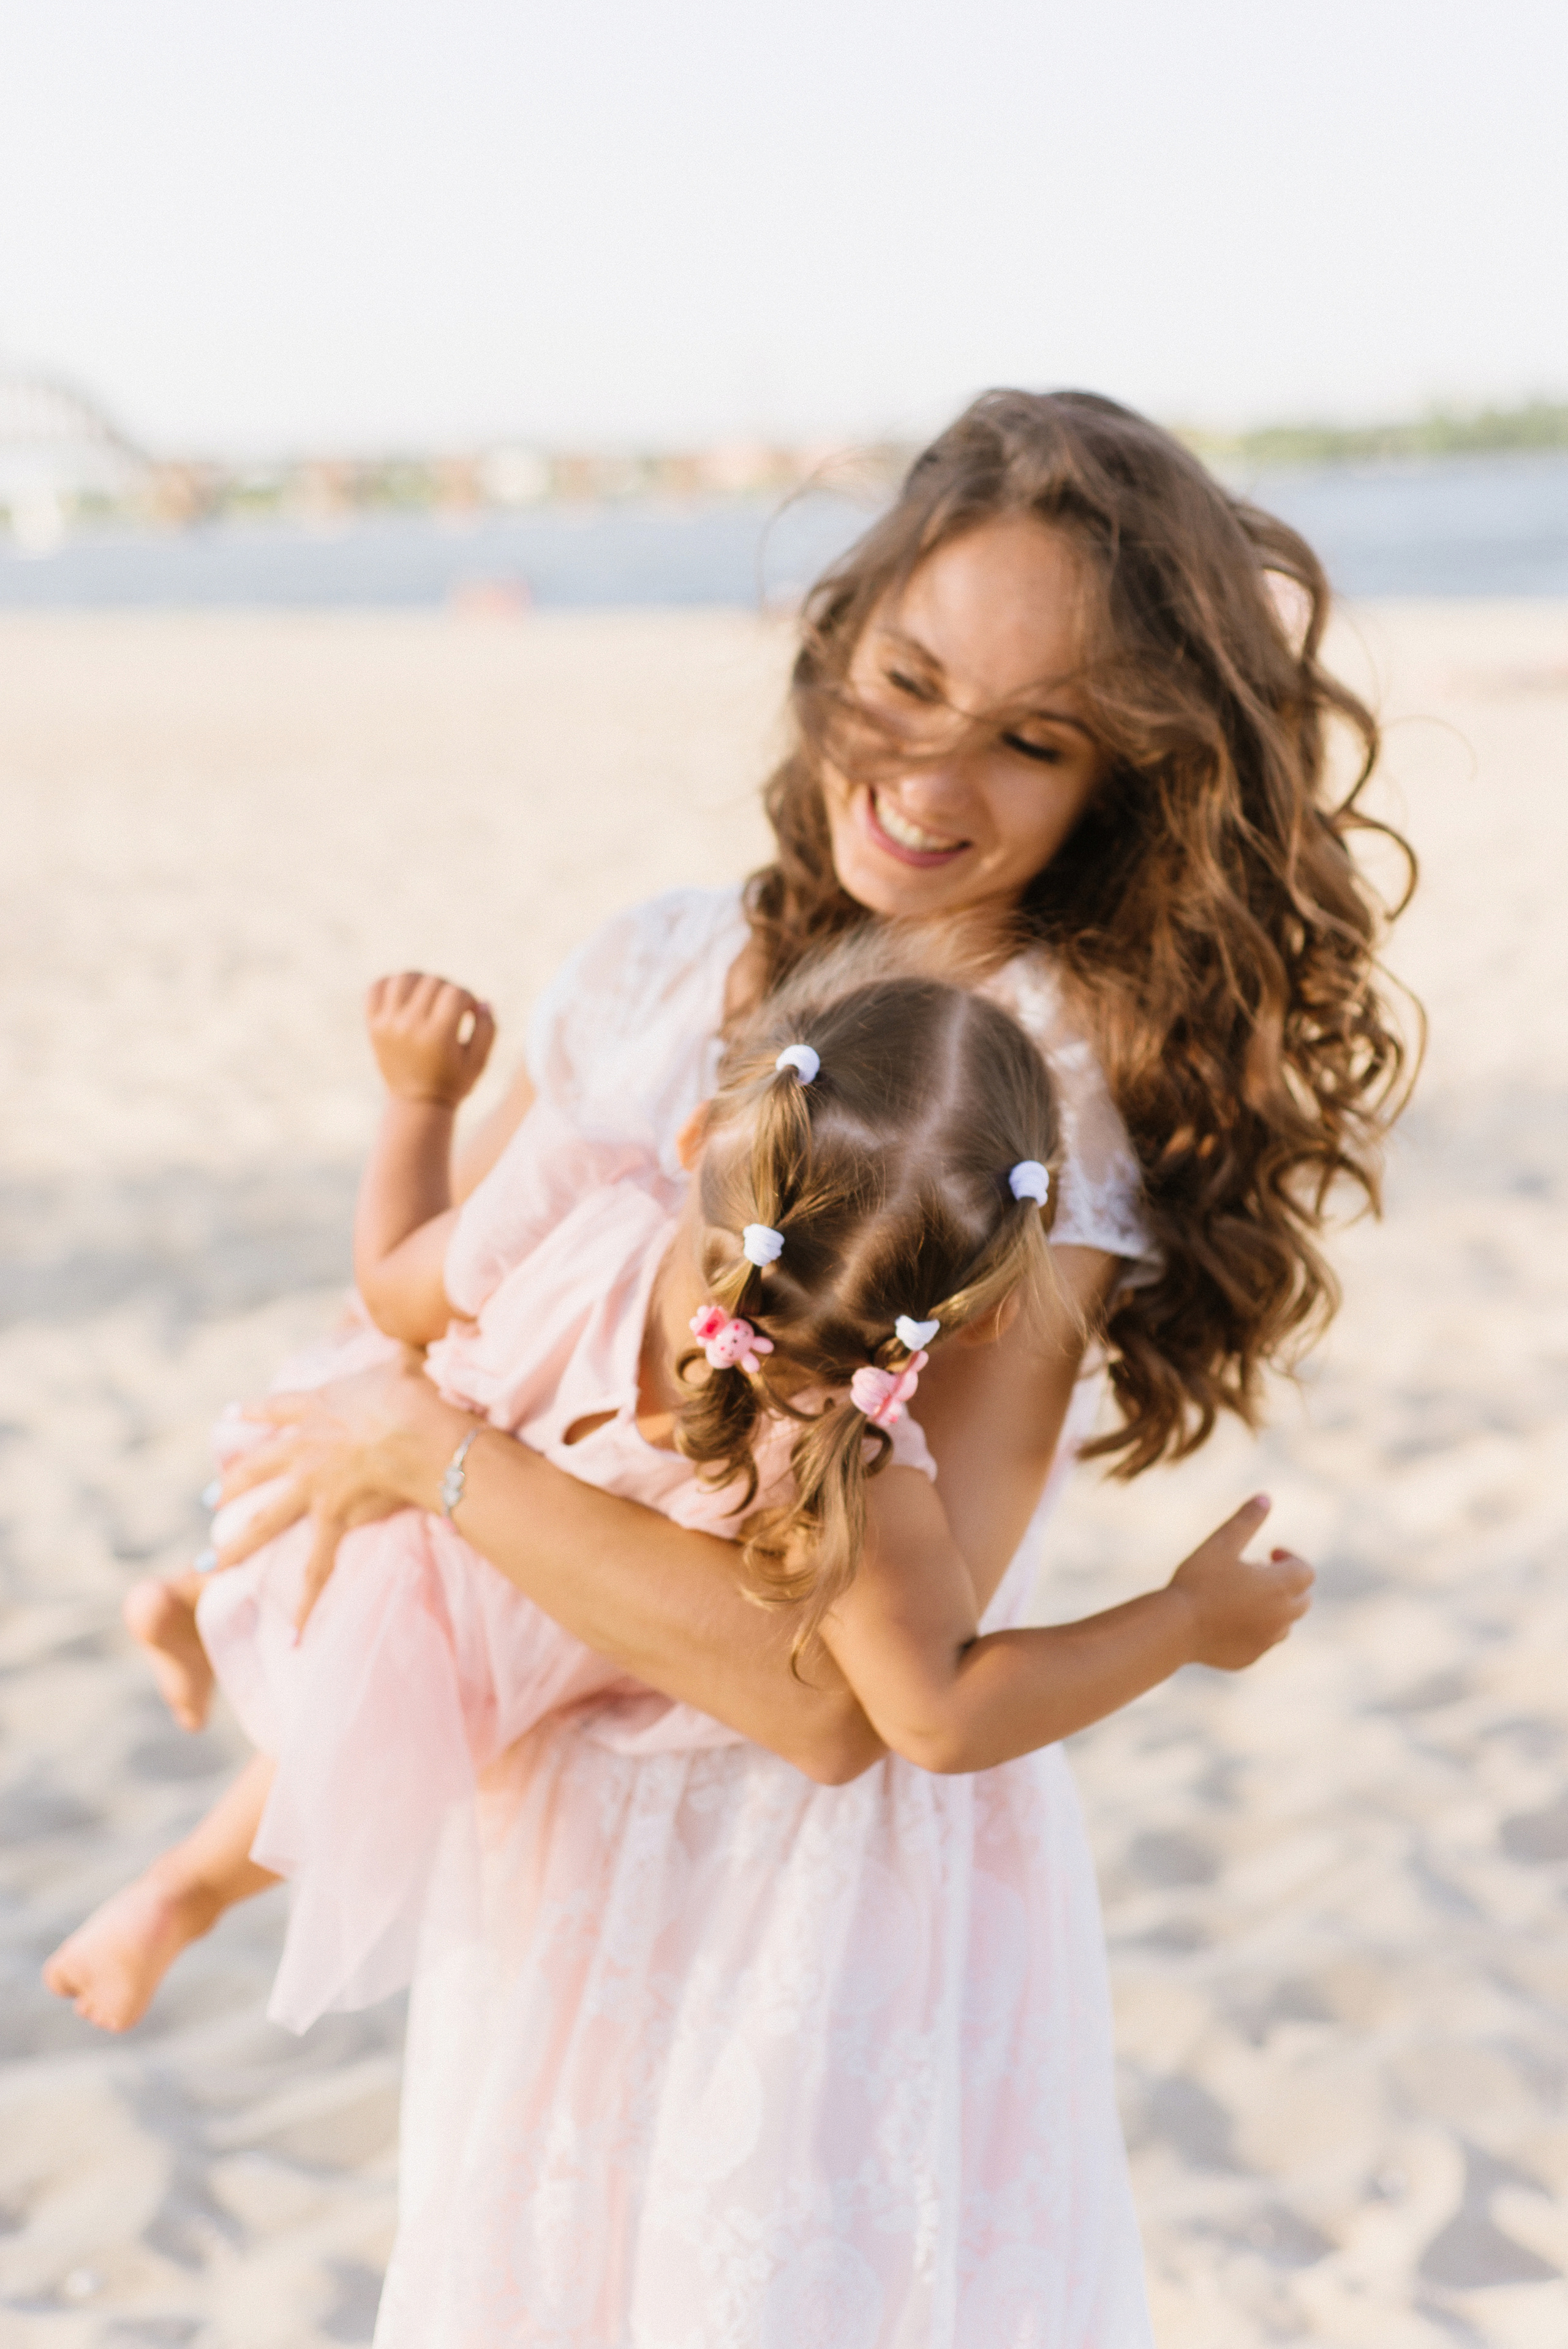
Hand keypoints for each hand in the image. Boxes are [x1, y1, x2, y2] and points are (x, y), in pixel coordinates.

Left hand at [213, 1356, 474, 1628]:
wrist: (417, 1432)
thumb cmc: (413, 1395)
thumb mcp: (398, 1363)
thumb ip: (395, 1357)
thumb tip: (411, 1342)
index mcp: (316, 1408)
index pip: (274, 1409)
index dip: (251, 1413)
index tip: (228, 1417)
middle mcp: (303, 1447)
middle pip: (255, 1468)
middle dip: (230, 1487)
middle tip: (207, 1503)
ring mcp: (312, 1486)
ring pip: (263, 1519)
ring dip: (235, 1545)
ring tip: (208, 1565)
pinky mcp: (332, 1518)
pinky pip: (315, 1566)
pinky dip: (304, 1601)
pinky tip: (291, 1633)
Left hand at [366, 972, 495, 1106]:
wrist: (416, 1104)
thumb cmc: (453, 1082)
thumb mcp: (479, 1061)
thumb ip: (487, 1029)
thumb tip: (481, 1001)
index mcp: (437, 1037)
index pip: (455, 994)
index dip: (468, 998)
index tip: (469, 1011)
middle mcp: (409, 1027)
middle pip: (432, 982)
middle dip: (448, 988)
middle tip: (451, 1006)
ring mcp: (388, 1025)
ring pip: (403, 978)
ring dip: (421, 980)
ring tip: (429, 994)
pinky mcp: (373, 1025)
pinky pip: (376, 988)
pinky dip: (391, 982)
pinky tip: (406, 992)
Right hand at [1167, 1496, 1313, 1669]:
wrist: (1174, 1628)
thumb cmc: (1197, 1580)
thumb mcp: (1221, 1543)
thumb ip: (1246, 1520)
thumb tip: (1265, 1496)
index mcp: (1280, 1586)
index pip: (1305, 1571)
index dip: (1290, 1559)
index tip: (1267, 1554)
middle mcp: (1281, 1616)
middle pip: (1302, 1599)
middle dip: (1286, 1584)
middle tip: (1255, 1573)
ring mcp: (1267, 1641)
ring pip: (1284, 1623)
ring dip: (1272, 1608)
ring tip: (1240, 1596)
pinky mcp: (1251, 1658)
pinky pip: (1263, 1642)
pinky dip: (1255, 1630)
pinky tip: (1226, 1620)